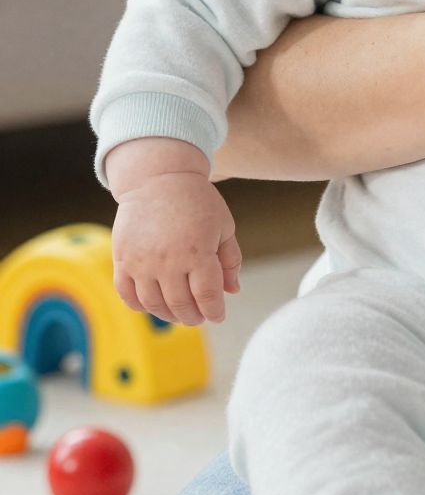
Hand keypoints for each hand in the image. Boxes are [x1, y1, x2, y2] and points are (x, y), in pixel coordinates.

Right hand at [111, 169, 241, 326]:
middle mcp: (168, 260)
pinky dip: (139, 305)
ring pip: (154, 304)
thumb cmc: (197, 201)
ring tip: (178, 313)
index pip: (207, 296)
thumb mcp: (223, 225)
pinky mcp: (122, 258)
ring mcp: (142, 261)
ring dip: (168, 315)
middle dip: (193, 316)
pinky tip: (152, 303)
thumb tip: (233, 290)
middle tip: (198, 316)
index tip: (217, 315)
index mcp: (198, 252)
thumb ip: (230, 260)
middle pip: (181, 305)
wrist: (158, 178)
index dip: (214, 311)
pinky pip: (127, 294)